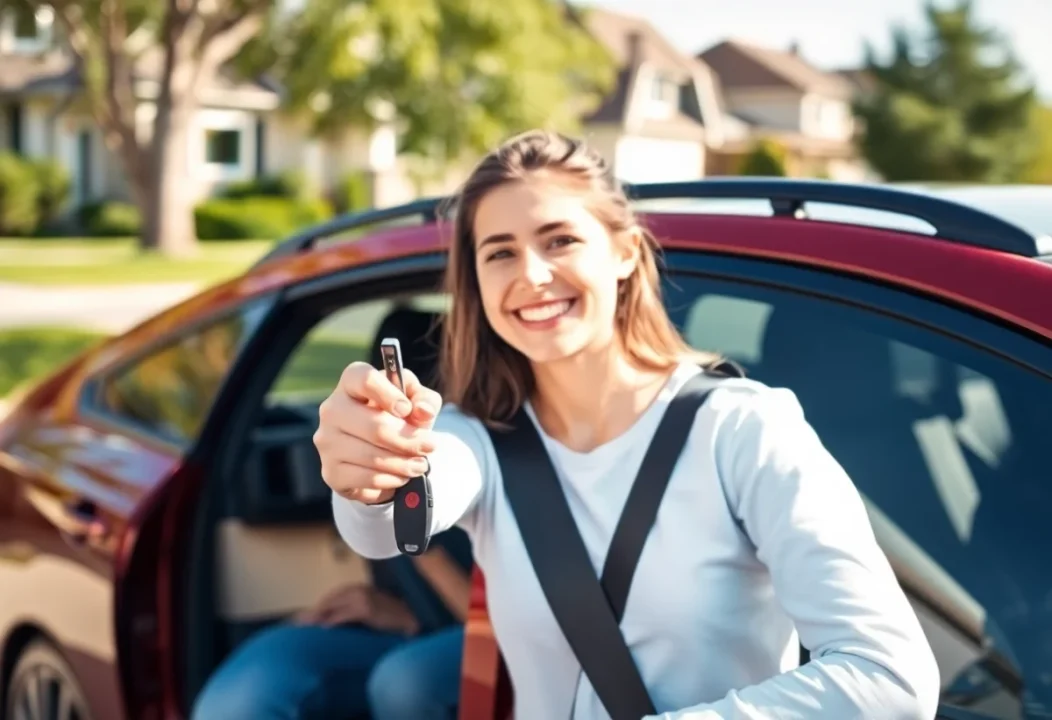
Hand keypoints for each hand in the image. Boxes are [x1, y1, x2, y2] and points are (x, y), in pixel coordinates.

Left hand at [293, 584, 419, 634]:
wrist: (412, 618)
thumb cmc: (393, 617)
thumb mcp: (372, 610)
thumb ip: (355, 610)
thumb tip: (333, 621)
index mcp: (361, 588)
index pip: (334, 595)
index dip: (321, 605)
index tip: (307, 616)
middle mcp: (360, 589)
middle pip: (330, 598)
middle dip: (315, 610)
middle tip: (300, 621)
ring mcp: (363, 598)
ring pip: (334, 605)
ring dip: (319, 615)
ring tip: (306, 625)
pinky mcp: (366, 609)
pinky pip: (344, 615)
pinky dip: (332, 620)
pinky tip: (324, 627)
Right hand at [314, 362, 442, 504]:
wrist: (379, 451)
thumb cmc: (397, 417)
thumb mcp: (417, 402)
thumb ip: (425, 400)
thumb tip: (423, 411)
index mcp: (351, 383)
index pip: (363, 379)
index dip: (389, 394)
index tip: (407, 410)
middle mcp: (332, 409)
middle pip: (375, 425)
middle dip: (409, 440)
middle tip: (429, 446)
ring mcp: (328, 442)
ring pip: (373, 456)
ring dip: (404, 463)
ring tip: (420, 464)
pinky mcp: (331, 472)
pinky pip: (368, 478)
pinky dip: (392, 479)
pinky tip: (402, 476)